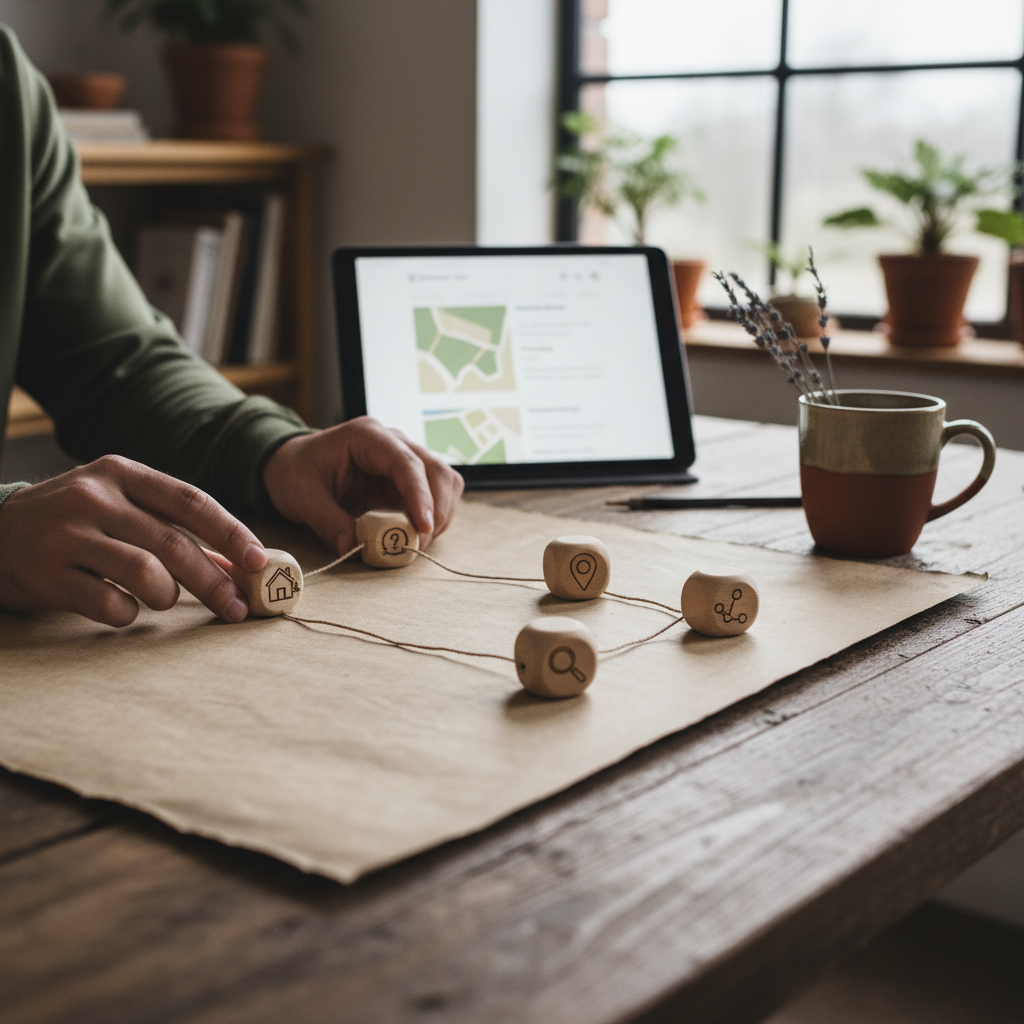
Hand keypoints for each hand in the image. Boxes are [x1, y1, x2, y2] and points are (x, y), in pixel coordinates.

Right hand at [0, 455, 267, 626]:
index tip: (257, 561)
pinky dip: (128, 614)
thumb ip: (171, 527)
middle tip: (236, 607)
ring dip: (168, 596)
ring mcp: (66, 535)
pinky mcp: (46, 574)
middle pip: (174, 544)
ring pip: (146, 574)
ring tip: (163, 599)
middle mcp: (94, 498)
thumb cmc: (72, 524)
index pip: (191, 501)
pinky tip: (124, 609)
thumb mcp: (118, 507)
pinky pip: (109, 604)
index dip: (231, 533)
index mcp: (120, 473)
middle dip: (214, 581)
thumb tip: (235, 563)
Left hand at [263, 417, 463, 553]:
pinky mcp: (406, 481)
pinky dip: (433, 518)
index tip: (424, 529)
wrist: (292, 464)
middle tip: (418, 545)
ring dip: (440, 515)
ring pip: (444, 483)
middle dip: (437, 510)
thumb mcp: (302, 497)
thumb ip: (329, 522)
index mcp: (367, 437)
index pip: (408, 463)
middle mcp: (393, 443)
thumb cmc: (295, 472)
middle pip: (436, 471)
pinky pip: (435, 497)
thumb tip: (356, 549)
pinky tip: (414, 535)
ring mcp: (404, 460)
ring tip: (416, 542)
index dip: (421, 497)